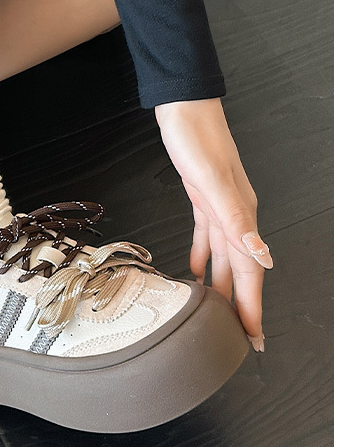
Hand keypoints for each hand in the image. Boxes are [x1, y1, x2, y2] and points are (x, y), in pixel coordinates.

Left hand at [155, 98, 271, 349]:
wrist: (183, 107)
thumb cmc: (197, 138)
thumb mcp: (213, 180)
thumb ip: (236, 219)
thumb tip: (263, 257)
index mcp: (241, 215)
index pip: (250, 272)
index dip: (252, 307)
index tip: (253, 339)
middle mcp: (235, 214)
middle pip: (240, 270)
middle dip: (241, 306)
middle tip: (239, 339)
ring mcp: (219, 205)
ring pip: (224, 257)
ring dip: (222, 286)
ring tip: (217, 315)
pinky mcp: (202, 195)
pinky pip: (206, 235)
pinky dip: (201, 256)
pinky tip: (193, 271)